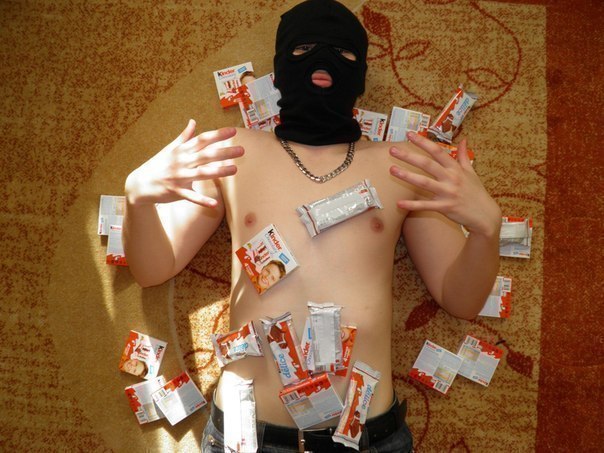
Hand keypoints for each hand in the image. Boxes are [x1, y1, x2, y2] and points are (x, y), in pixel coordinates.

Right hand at [125, 120, 243, 206]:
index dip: (218, 134)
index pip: (203, 140)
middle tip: (241, 150)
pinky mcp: (176, 192)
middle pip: (206, 155)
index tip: (233, 131)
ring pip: (202, 173)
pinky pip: (191, 197)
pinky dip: (202, 201)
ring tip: (234, 170)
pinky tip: (215, 204)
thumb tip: (193, 121)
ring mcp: (179, 177)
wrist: (139, 184)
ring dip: (218, 172)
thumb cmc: (157, 165)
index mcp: (182, 151)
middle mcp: (182, 162)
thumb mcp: (169, 149)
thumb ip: (184, 137)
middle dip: (224, 152)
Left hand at [389, 132, 500, 236]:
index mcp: (455, 168)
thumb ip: (463, 156)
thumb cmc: (476, 192)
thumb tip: (464, 140)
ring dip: (407, 176)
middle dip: (409, 156)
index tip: (409, 134)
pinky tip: (398, 203)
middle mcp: (451, 178)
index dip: (423, 142)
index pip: (437, 151)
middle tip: (392, 150)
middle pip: (427, 164)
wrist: (485, 215)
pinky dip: (412, 205)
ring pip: (424, 182)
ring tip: (392, 170)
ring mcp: (448, 193)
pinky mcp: (445, 207)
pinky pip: (426, 205)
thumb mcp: (471, 172)